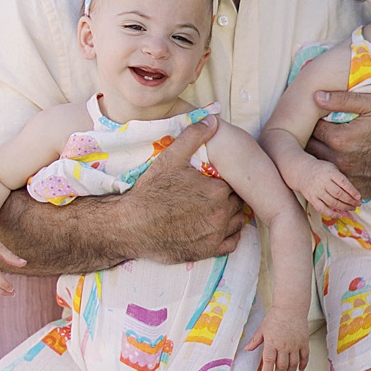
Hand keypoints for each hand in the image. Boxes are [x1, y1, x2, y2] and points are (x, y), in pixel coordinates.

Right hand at [123, 118, 243, 261]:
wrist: (131, 225)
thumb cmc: (150, 191)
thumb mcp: (170, 158)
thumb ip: (194, 137)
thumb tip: (212, 119)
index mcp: (218, 190)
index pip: (234, 183)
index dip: (224, 181)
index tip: (213, 181)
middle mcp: (222, 214)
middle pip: (238, 202)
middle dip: (229, 197)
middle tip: (212, 195)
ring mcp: (216, 235)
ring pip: (239, 222)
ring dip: (231, 216)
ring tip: (214, 210)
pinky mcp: (208, 251)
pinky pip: (232, 243)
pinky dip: (229, 235)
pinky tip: (216, 228)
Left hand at [246, 313, 309, 370]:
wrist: (291, 308)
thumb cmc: (275, 317)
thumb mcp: (262, 328)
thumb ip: (255, 340)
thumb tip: (247, 349)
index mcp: (271, 343)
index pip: (268, 362)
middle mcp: (283, 346)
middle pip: (281, 366)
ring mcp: (295, 345)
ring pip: (293, 364)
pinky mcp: (304, 343)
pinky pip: (304, 357)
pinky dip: (303, 365)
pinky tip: (300, 369)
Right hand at [299, 159, 360, 216]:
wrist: (302, 171)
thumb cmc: (321, 170)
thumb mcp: (332, 168)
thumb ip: (341, 178)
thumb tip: (353, 193)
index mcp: (330, 173)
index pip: (343, 183)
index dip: (352, 191)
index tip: (359, 197)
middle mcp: (322, 182)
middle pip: (339, 194)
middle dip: (350, 201)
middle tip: (358, 204)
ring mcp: (316, 191)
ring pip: (332, 202)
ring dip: (344, 207)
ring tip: (352, 208)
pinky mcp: (311, 198)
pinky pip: (322, 209)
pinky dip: (331, 214)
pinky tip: (339, 215)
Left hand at [306, 91, 370, 196]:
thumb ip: (342, 99)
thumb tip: (314, 96)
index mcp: (340, 139)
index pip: (310, 130)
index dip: (311, 123)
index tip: (316, 120)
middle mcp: (340, 162)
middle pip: (310, 151)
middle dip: (311, 141)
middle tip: (319, 134)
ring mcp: (347, 180)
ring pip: (320, 169)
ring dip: (319, 159)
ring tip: (328, 148)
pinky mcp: (356, 191)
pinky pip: (335, 183)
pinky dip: (334, 175)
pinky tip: (342, 165)